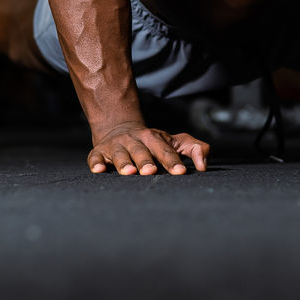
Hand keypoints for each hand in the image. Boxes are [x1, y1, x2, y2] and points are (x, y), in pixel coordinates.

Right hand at [88, 121, 209, 175]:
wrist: (119, 127)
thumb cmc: (152, 142)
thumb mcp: (174, 141)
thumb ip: (194, 149)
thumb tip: (204, 166)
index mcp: (154, 138)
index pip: (165, 150)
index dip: (173, 161)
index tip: (181, 172)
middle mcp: (134, 141)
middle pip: (141, 151)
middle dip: (146, 161)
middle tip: (152, 171)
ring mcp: (116, 146)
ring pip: (119, 154)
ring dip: (124, 163)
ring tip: (129, 172)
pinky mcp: (99, 153)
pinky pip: (96, 158)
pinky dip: (96, 164)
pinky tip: (99, 171)